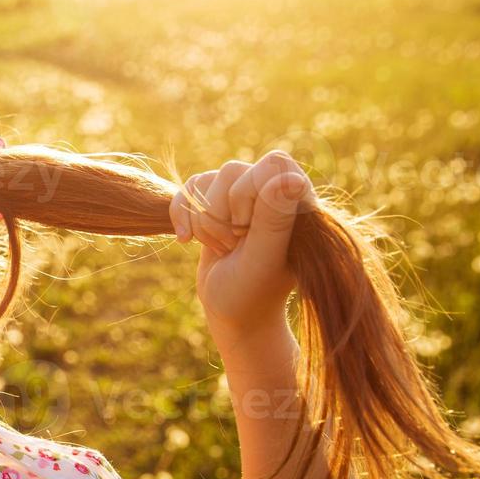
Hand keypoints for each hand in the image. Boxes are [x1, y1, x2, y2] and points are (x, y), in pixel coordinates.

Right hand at [169, 151, 315, 340]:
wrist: (232, 314)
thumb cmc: (252, 295)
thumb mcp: (262, 260)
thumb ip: (274, 220)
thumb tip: (289, 177)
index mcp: (299, 201)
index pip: (270, 164)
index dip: (248, 196)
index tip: (248, 233)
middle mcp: (273, 192)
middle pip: (232, 171)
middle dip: (220, 215)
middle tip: (236, 247)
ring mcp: (244, 196)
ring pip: (208, 179)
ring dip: (203, 220)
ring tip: (223, 249)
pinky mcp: (218, 202)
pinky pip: (190, 188)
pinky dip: (180, 215)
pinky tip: (186, 241)